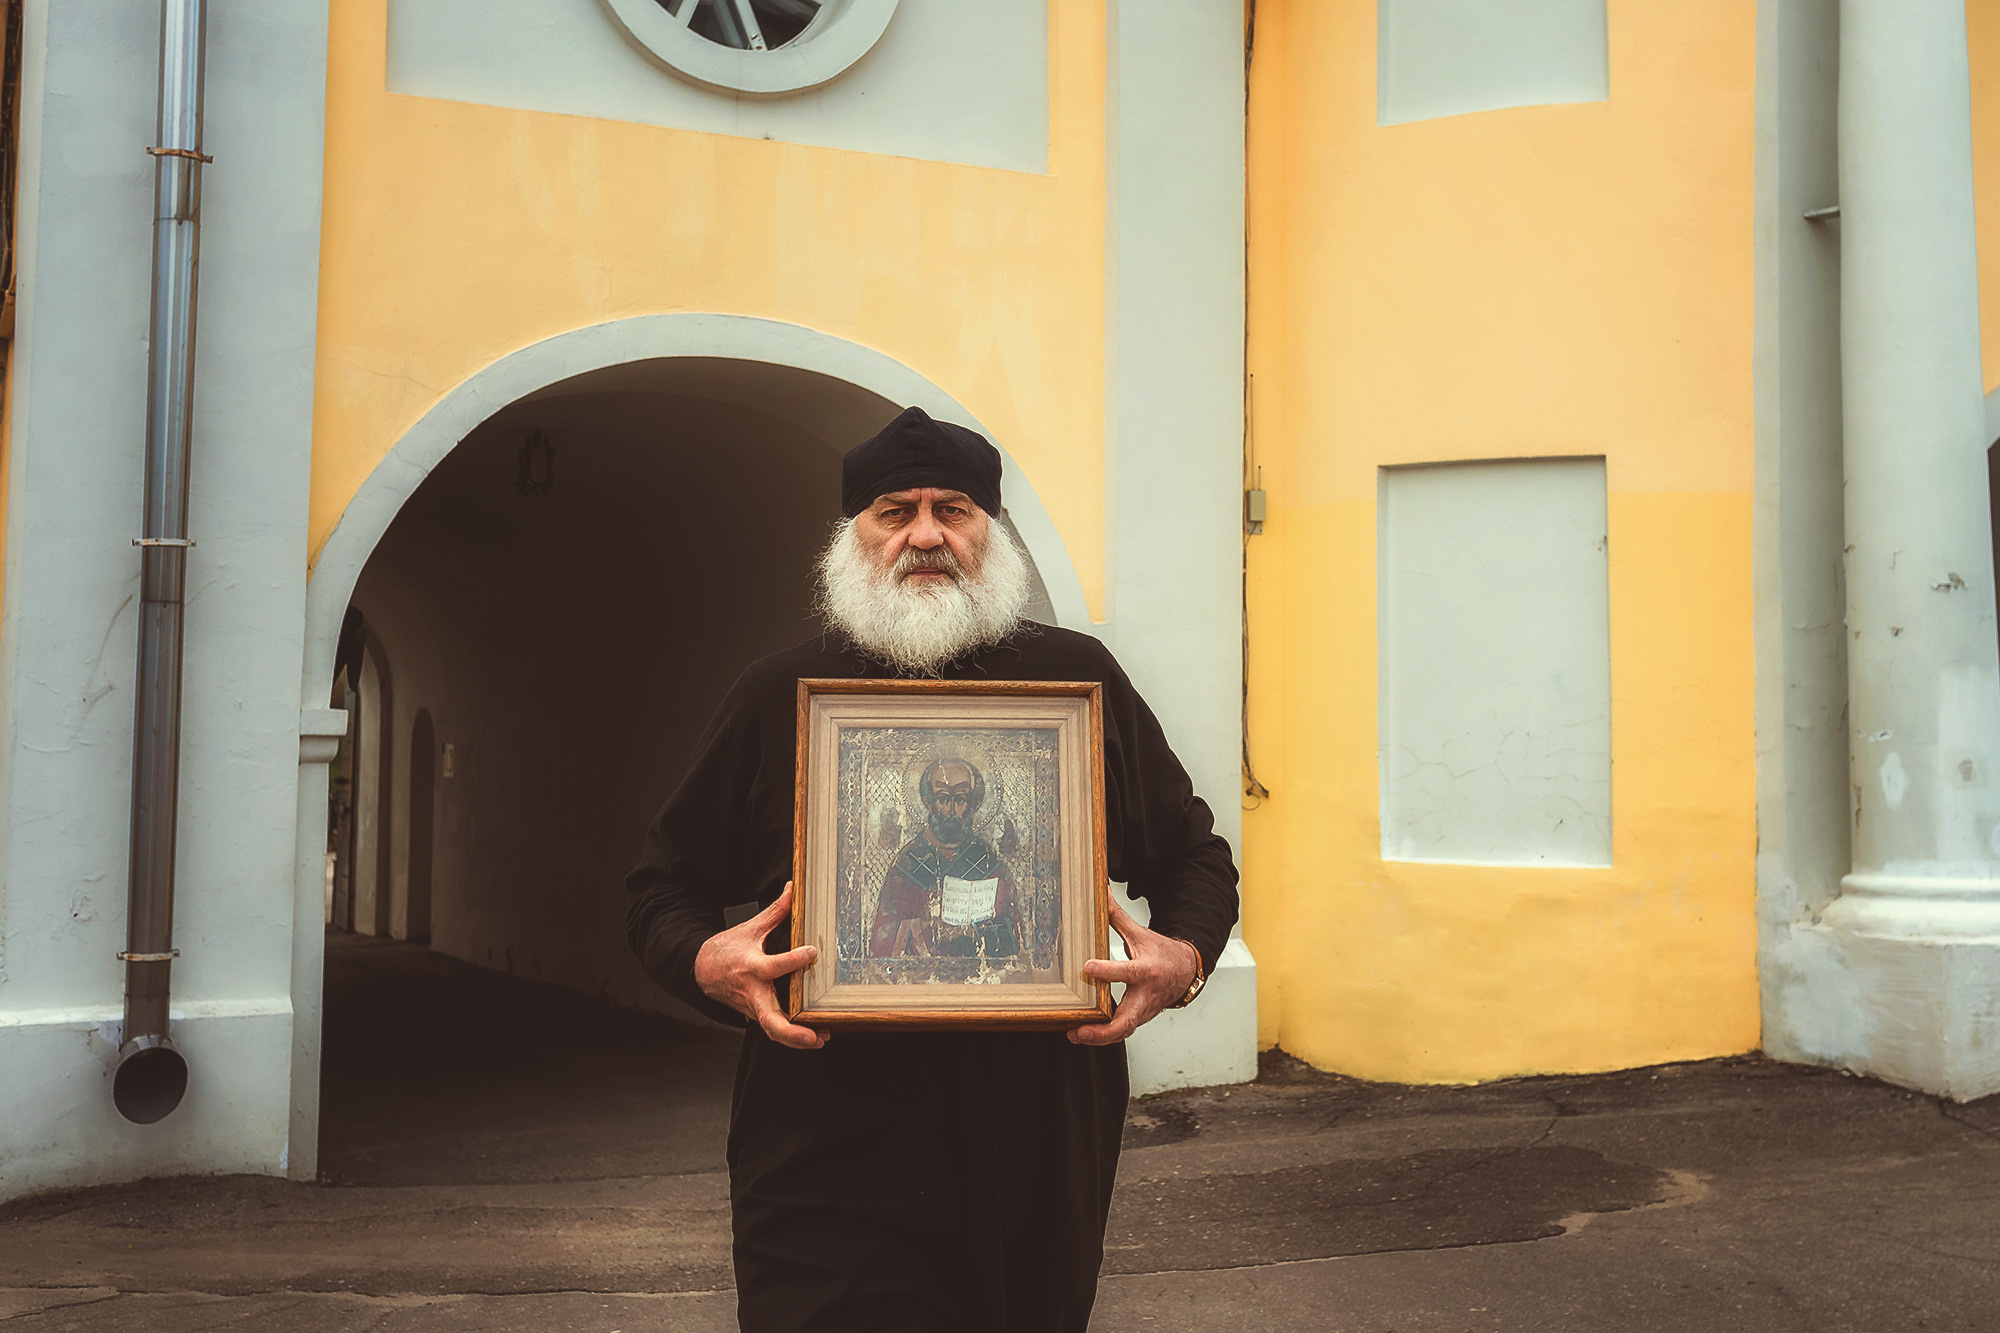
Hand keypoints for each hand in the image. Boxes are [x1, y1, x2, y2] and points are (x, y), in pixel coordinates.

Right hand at [693, 883, 829, 1050]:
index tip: (813, 951)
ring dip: (796, 1039)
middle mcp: (752, 991)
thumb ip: (775, 912)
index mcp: (751, 967)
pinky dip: (792, 1036)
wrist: (701, 971)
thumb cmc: (727, 950)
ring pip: (772, 1030)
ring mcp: (753, 1007)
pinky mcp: (756, 1015)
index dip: (793, 960)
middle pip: (770, 1019)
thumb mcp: (750, 928)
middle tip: (814, 1035)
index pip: (773, 966)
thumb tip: (792, 888)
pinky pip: (773, 1028)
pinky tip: (814, 1036)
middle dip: (791, 1031)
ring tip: (820, 1039)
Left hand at [1069, 899, 1199, 1045]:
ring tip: (1074, 1034)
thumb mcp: (1141, 934)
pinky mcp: (1139, 1019)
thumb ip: (1117, 917)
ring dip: (1099, 1037)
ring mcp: (1143, 1011)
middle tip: (1080, 1029)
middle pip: (1127, 1019)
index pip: (1127, 972)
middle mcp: (1146, 995)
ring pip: (1123, 1030)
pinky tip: (1082, 1033)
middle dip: (1104, 1030)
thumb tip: (1101, 891)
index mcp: (1147, 970)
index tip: (1088, 967)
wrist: (1186, 972)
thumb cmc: (1161, 953)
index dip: (1108, 972)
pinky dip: (1104, 1035)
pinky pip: (1122, 1031)